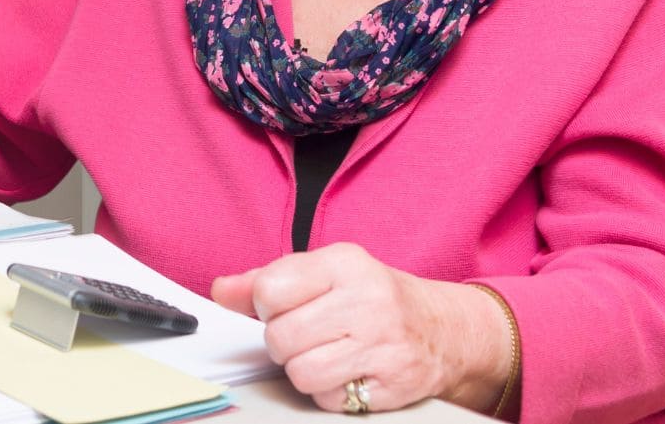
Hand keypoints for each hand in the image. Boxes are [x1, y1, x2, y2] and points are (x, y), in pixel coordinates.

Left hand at [211, 243, 512, 413]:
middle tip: (308, 334)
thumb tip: (222, 290)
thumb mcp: (325, 273)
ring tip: (326, 354)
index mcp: (345, 264)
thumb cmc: (374, 298)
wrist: (441, 330)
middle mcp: (367, 301)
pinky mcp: (392, 385)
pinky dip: (331, 392)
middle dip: (284, 342)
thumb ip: (269, 279)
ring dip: (305, 370)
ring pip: (301, 373)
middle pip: (280, 338)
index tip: (284, 306)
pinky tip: (348, 372)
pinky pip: (330, 400)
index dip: (267, 306)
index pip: (270, 290)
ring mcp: (383, 345)